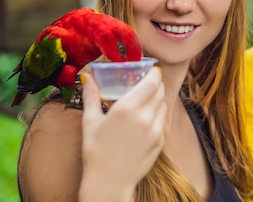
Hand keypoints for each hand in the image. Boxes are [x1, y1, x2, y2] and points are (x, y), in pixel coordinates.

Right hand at [79, 68, 165, 201]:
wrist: (108, 182)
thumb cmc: (95, 151)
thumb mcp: (90, 121)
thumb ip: (91, 96)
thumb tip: (89, 78)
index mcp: (126, 108)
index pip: (151, 82)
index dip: (154, 73)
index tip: (151, 69)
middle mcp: (144, 117)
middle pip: (159, 91)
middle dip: (155, 84)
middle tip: (147, 82)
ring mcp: (154, 130)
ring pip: (163, 105)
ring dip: (157, 98)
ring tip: (146, 99)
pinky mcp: (160, 142)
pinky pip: (162, 121)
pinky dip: (157, 115)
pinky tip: (145, 118)